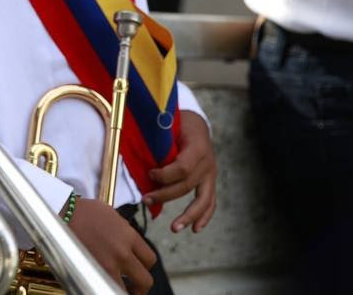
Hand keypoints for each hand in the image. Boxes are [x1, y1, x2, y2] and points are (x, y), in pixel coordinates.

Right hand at [67, 197, 155, 293]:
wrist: (63, 212)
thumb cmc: (84, 211)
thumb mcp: (112, 214)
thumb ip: (125, 231)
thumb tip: (129, 243)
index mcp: (129, 236)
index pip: (150, 260)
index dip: (146, 267)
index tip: (140, 269)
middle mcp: (122, 253)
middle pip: (145, 281)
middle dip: (141, 287)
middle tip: (135, 289)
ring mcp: (108, 265)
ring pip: (125, 291)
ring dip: (124, 292)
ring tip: (117, 289)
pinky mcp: (92, 272)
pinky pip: (105, 287)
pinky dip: (105, 287)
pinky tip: (101, 285)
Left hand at [142, 111, 216, 233]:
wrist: (197, 124)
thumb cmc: (178, 123)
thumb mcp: (169, 124)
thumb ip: (160, 141)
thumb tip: (141, 156)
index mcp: (198, 147)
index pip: (183, 168)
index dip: (165, 174)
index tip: (149, 174)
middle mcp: (207, 163)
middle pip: (187, 185)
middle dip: (165, 195)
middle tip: (145, 199)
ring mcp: (211, 174)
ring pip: (203, 199)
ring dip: (188, 215)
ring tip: (174, 228)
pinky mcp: (210, 182)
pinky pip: (210, 202)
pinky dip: (204, 216)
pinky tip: (195, 229)